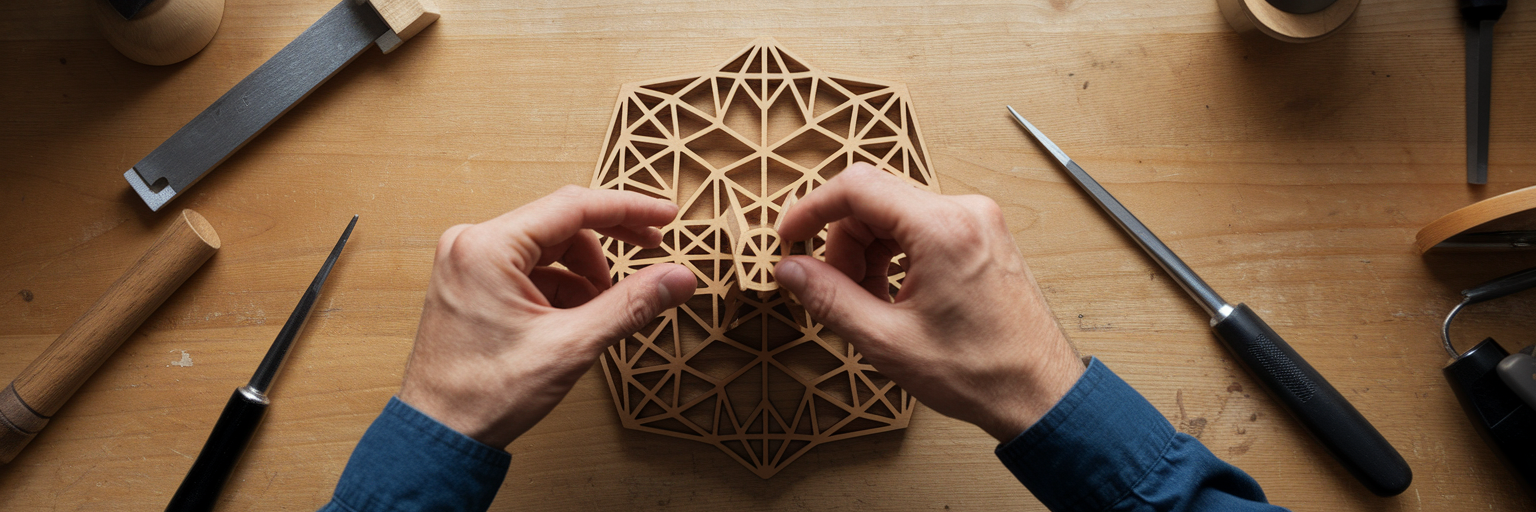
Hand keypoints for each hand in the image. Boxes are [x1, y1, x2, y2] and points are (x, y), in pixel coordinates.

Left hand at [398, 186, 696, 447]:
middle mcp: (472, 244)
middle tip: (654, 249)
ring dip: (585, 272)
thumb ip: (630, 305)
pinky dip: (562, 287)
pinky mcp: (472, 284)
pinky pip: (530, 269)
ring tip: (604, 308)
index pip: (574, 207)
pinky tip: (577, 318)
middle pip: (561, 224)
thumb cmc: (485, 394)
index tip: (665, 216)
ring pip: (548, 248)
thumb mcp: (571, 346)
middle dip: (610, 241)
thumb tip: (678, 278)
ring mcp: (469, 263)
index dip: (629, 209)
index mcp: (488, 247)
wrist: (441, 435)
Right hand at [772, 163, 1084, 442]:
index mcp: (941, 229)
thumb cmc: (980, 372)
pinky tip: (893, 296)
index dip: (811, 209)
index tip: (789, 236)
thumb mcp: (886, 341)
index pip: (857, 187)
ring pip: (896, 214)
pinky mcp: (982, 236)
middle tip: (833, 290)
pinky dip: (895, 256)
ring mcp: (978, 221)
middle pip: (875, 200)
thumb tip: (789, 270)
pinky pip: (921, 228)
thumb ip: (830, 298)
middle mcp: (964, 212)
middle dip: (842, 243)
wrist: (1039, 393)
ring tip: (868, 302)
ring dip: (868, 252)